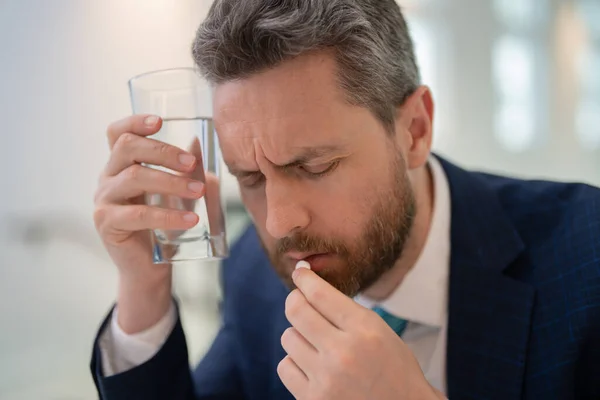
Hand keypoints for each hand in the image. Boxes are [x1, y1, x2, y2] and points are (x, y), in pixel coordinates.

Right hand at [93, 114, 203, 332]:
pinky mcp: (107, 223)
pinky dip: (168, 215)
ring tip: (199, 191)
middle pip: (126, 147)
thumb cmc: (163, 226)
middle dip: (162, 150)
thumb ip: (185, 169)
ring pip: (134, 177)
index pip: (117, 133)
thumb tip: (199, 142)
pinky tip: (191, 218)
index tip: (160, 121)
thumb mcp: (177, 193)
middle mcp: (107, 178)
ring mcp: (104, 200)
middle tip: (191, 163)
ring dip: (170, 182)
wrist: (150, 268)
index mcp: (121, 165)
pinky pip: (138, 214)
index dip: (134, 122)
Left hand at [278, 268, 443, 399]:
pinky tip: (311, 365)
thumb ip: (346, 311)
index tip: (300, 273)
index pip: (319, 293)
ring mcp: (325, 378)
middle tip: (299, 300)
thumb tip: (309, 288)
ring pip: (288, 338)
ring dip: (298, 336)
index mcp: (364, 330)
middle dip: (295, 300)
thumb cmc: (394, 369)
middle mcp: (342, 352)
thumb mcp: (380, 330)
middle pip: (296, 310)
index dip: (304, 278)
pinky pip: (285, 366)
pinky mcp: (312, 399)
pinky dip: (294, 362)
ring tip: (316, 343)